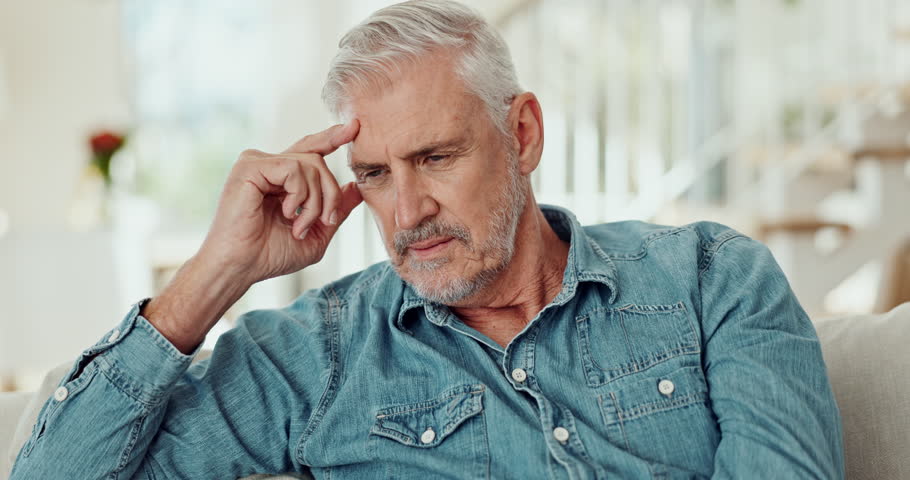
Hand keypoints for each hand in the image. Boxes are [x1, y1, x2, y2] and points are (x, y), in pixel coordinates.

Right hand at [197, 119, 362, 285]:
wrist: (241, 267)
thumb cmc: (270, 255)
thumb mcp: (316, 234)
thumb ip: (336, 210)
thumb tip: (356, 187)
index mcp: (281, 178)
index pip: (310, 150)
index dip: (332, 138)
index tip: (354, 128)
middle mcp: (268, 166)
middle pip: (318, 160)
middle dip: (330, 194)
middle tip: (326, 221)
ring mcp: (257, 163)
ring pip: (310, 164)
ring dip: (315, 201)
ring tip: (299, 225)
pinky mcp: (249, 167)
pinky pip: (293, 168)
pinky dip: (299, 194)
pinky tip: (286, 213)